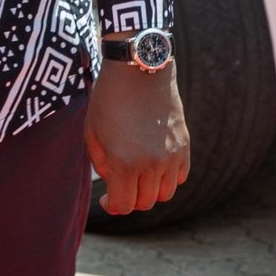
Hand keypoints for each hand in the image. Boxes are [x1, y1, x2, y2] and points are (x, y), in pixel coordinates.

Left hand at [85, 59, 190, 214]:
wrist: (138, 69)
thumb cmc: (109, 99)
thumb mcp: (91, 132)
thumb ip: (101, 164)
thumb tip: (113, 183)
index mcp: (125, 162)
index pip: (123, 205)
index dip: (112, 206)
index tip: (106, 199)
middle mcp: (152, 164)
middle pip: (144, 203)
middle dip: (130, 199)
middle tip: (119, 186)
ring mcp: (172, 155)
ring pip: (165, 194)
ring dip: (150, 191)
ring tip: (137, 176)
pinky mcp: (184, 145)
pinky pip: (180, 176)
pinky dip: (168, 177)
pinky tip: (154, 165)